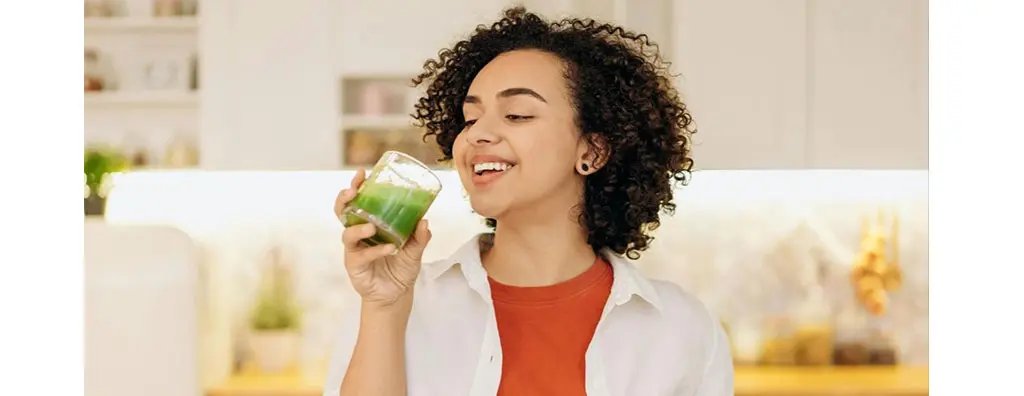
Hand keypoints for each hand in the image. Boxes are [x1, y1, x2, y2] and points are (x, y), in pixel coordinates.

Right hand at [334, 168, 431, 306]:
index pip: (358, 201)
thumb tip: (424, 221)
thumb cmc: (401, 267)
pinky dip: (375, 251)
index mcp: (369, 223)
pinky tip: (388, 249)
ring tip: (372, 226)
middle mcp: (358, 234)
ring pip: (347, 233)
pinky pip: (362, 256)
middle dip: (344, 199)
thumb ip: (420, 236)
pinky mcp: (354, 266)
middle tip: (352, 191)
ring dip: (358, 228)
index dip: (357, 186)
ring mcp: (354, 250)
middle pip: (343, 212)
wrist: (396, 295)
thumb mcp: (415, 250)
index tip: (362, 173)